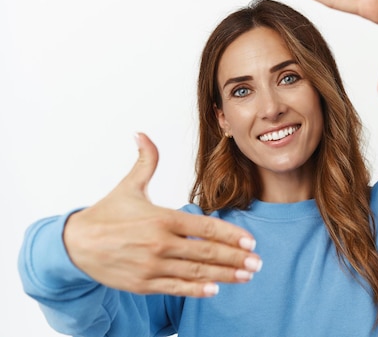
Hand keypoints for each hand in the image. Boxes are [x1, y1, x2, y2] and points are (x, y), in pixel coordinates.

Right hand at [63, 133, 261, 296]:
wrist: (74, 245)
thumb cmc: (106, 214)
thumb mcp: (129, 185)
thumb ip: (146, 161)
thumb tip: (142, 133)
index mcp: (162, 218)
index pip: (205, 227)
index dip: (231, 235)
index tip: (250, 241)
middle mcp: (160, 243)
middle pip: (207, 252)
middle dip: (236, 258)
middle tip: (257, 262)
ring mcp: (153, 266)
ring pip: (197, 272)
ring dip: (226, 275)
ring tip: (246, 276)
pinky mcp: (144, 283)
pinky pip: (177, 288)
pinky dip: (198, 290)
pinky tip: (216, 289)